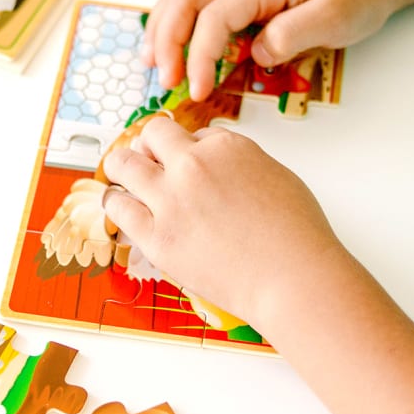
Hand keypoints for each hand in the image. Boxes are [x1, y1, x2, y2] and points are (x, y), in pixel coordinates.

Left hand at [100, 115, 348, 333]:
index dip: (189, 149)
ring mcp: (170, 200)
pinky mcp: (156, 236)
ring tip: (121, 176)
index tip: (187, 161)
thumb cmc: (296, 236)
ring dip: (120, 167)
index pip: (193, 134)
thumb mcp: (277, 176)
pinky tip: (121, 207)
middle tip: (146, 159)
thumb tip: (220, 168)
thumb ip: (240, 165)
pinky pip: (119, 208)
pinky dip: (117, 205)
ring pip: (122, 164)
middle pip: (151, 135)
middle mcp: (193, 166)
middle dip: (148, 145)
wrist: (292, 279)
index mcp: (226, 147)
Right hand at [141, 0, 405, 98]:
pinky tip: (172, 45)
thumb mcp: (337, 17)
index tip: (198, 92)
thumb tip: (256, 54)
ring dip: (163, 27)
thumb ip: (294, 34)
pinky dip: (176, 20)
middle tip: (164, 80)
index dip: (200, 57)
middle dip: (166, 39)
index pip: (215, 17)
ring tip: (153, 63)